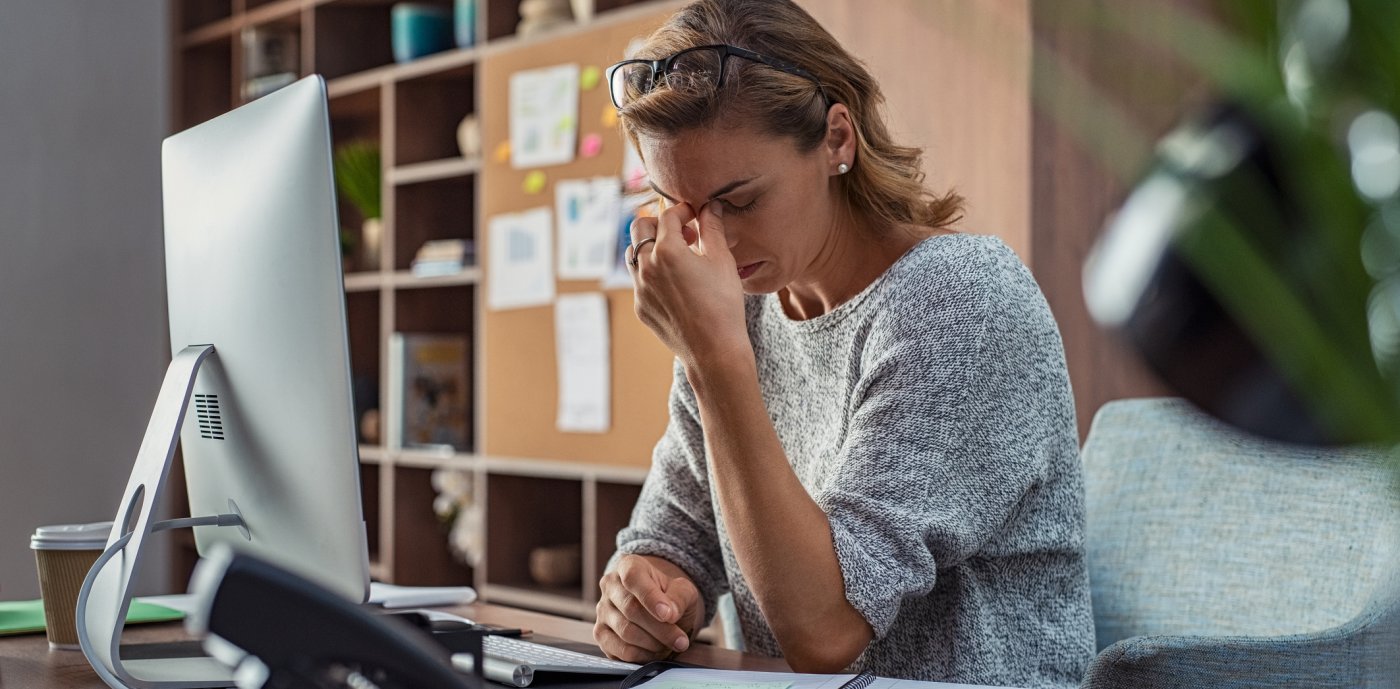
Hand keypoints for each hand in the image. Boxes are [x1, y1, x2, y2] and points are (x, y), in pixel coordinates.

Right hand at [593, 554, 702, 662]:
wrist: (660, 608)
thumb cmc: (670, 596)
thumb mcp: (683, 590)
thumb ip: (679, 598)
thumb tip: (669, 614)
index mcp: (629, 566)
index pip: (633, 578)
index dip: (651, 598)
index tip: (668, 616)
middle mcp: (610, 586)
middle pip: (631, 609)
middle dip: (661, 629)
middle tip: (681, 641)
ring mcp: (602, 610)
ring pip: (626, 631)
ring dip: (653, 643)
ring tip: (671, 644)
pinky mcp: (601, 634)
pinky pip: (620, 650)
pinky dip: (642, 655)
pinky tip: (655, 652)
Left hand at [629, 201, 750, 367]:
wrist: (714, 350)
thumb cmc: (723, 304)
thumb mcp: (722, 260)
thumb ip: (713, 228)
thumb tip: (710, 206)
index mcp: (667, 250)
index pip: (668, 215)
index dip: (683, 211)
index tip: (695, 216)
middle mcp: (647, 266)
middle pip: (639, 227)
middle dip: (659, 223)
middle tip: (682, 232)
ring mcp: (639, 288)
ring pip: (634, 254)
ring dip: (651, 247)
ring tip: (677, 256)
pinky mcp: (640, 306)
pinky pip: (639, 280)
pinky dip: (652, 272)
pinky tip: (676, 283)